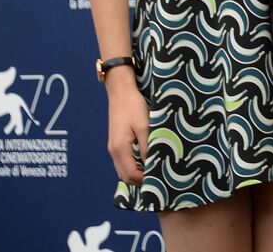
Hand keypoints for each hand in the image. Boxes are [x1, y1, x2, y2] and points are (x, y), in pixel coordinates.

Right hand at [105, 71, 148, 186]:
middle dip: (139, 180)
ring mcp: (113, 147)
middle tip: (157, 177)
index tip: (159, 179)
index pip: (130, 174)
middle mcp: (113, 151)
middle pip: (125, 176)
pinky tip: (144, 160)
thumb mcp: (144, 126)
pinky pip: (122, 161)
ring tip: (153, 170)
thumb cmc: (133, 106)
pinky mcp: (115, 142)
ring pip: (122, 169)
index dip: (144, 180)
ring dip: (135, 173)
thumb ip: (147, 146)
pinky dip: (131, 166)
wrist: (121, 92)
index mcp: (120, 148)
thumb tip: (151, 164)